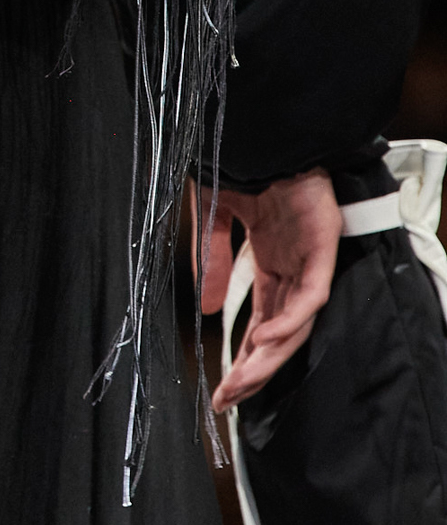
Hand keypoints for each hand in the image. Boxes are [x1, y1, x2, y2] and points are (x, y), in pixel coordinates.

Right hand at [195, 170, 339, 412]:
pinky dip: (292, 320)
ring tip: (244, 381)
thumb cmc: (242, 160)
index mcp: (272, 260)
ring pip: (298, 323)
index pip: (261, 321)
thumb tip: (201, 308)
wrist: (260, 125)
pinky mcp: (323, 244)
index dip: (244, 356)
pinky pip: (313, 294)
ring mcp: (312, 256)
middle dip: (255, 369)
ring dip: (271, 355)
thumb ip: (211, 260)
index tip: (221, 387)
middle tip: (228, 399)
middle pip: (280, 333)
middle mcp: (294, 265)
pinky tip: (268, 339)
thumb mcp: (215, 216)